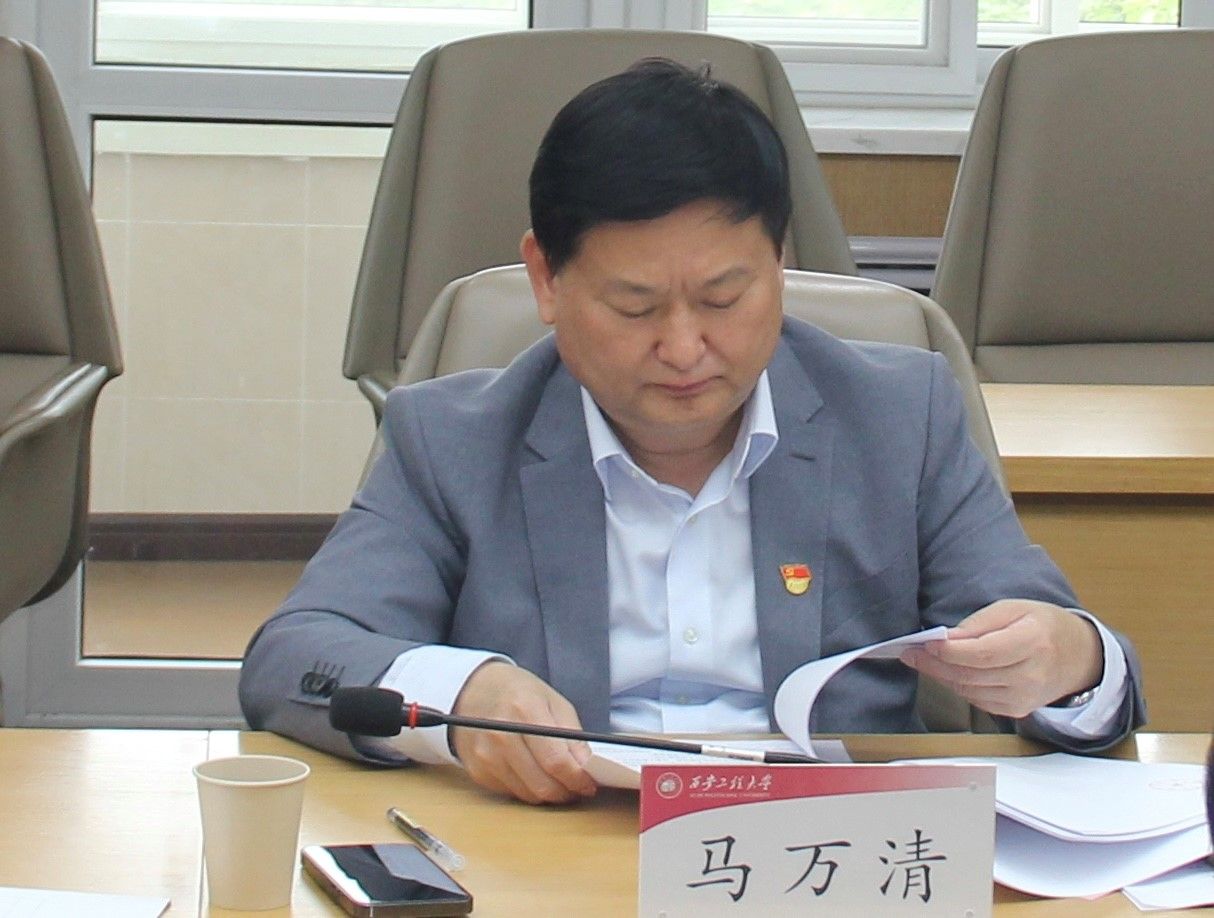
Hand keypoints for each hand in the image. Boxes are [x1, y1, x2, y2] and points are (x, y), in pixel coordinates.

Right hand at [450, 661, 595, 804]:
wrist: (475, 690)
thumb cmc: (518, 693)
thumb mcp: (553, 701)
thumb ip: (573, 735)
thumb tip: (587, 767)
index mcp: (524, 711)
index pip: (556, 761)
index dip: (577, 778)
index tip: (588, 783)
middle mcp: (501, 735)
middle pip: (542, 784)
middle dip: (566, 791)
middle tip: (576, 786)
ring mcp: (485, 755)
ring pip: (528, 794)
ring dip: (548, 792)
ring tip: (556, 778)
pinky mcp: (477, 770)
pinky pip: (511, 793)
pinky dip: (527, 788)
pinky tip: (532, 773)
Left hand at [900, 600, 1103, 718]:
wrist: (1078, 658)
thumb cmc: (1043, 626)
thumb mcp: (1014, 609)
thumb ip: (979, 623)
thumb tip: (947, 639)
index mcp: (1033, 642)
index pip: (983, 653)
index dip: (950, 651)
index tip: (925, 643)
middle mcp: (1031, 675)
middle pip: (971, 675)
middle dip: (935, 664)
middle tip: (911, 652)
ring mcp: (1024, 698)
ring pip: (969, 690)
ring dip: (941, 675)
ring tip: (922, 659)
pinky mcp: (1016, 710)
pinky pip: (977, 700)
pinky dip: (957, 685)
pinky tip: (947, 672)